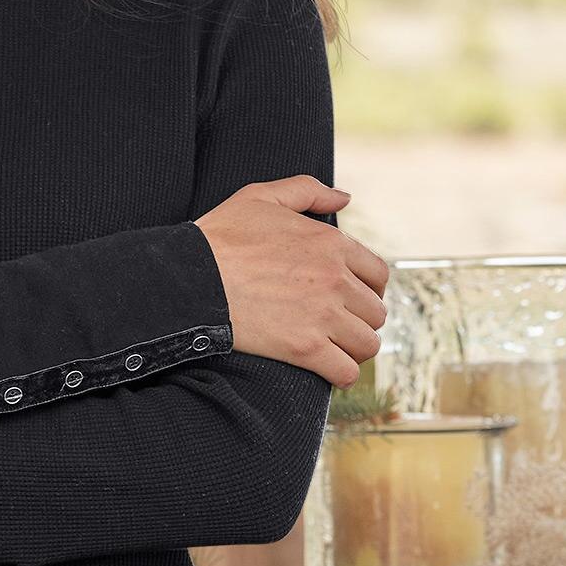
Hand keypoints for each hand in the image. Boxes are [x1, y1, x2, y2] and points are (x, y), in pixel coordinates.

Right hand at [193, 176, 386, 387]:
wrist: (188, 278)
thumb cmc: (220, 237)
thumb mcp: (261, 197)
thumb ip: (307, 191)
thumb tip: (344, 198)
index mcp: (331, 244)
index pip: (377, 275)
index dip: (367, 289)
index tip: (350, 299)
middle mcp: (335, 280)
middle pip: (375, 312)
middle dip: (359, 320)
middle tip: (337, 325)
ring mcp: (323, 316)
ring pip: (366, 344)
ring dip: (353, 349)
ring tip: (334, 348)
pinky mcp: (305, 349)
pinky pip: (345, 372)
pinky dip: (339, 374)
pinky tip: (326, 369)